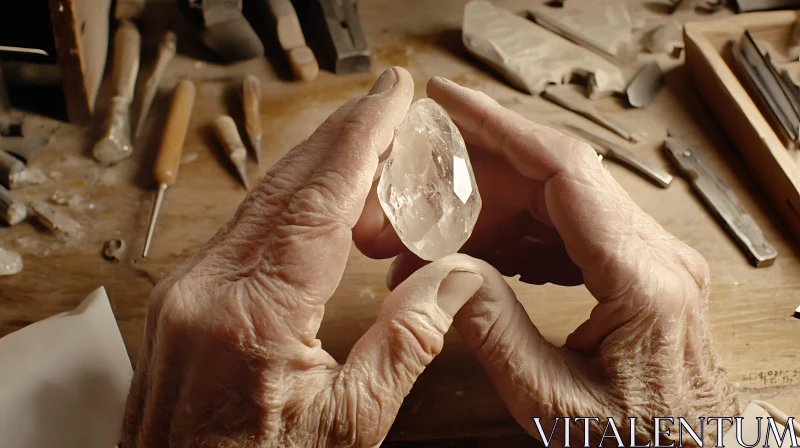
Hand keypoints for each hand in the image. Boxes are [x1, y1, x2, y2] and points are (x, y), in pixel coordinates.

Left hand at [122, 68, 491, 446]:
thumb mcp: (349, 427)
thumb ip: (406, 346)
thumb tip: (454, 278)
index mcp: (251, 316)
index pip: (318, 200)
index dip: (361, 139)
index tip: (393, 96)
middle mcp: (205, 288)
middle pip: (286, 184)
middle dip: (345, 137)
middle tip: (395, 109)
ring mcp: (186, 289)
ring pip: (265, 201)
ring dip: (325, 174)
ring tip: (383, 170)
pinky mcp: (184, 298)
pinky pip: (248, 230)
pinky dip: (298, 209)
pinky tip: (335, 215)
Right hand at [355, 78, 739, 444]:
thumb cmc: (638, 439)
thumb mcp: (554, 402)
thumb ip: (497, 332)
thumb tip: (446, 272)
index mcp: (642, 279)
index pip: (563, 171)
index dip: (500, 128)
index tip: (448, 103)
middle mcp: (655, 254)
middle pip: (553, 178)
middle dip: (477, 175)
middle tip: (418, 190)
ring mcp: (649, 256)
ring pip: (556, 200)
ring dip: (493, 210)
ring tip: (441, 239)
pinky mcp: (636, 267)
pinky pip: (568, 228)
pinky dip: (519, 233)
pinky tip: (483, 255)